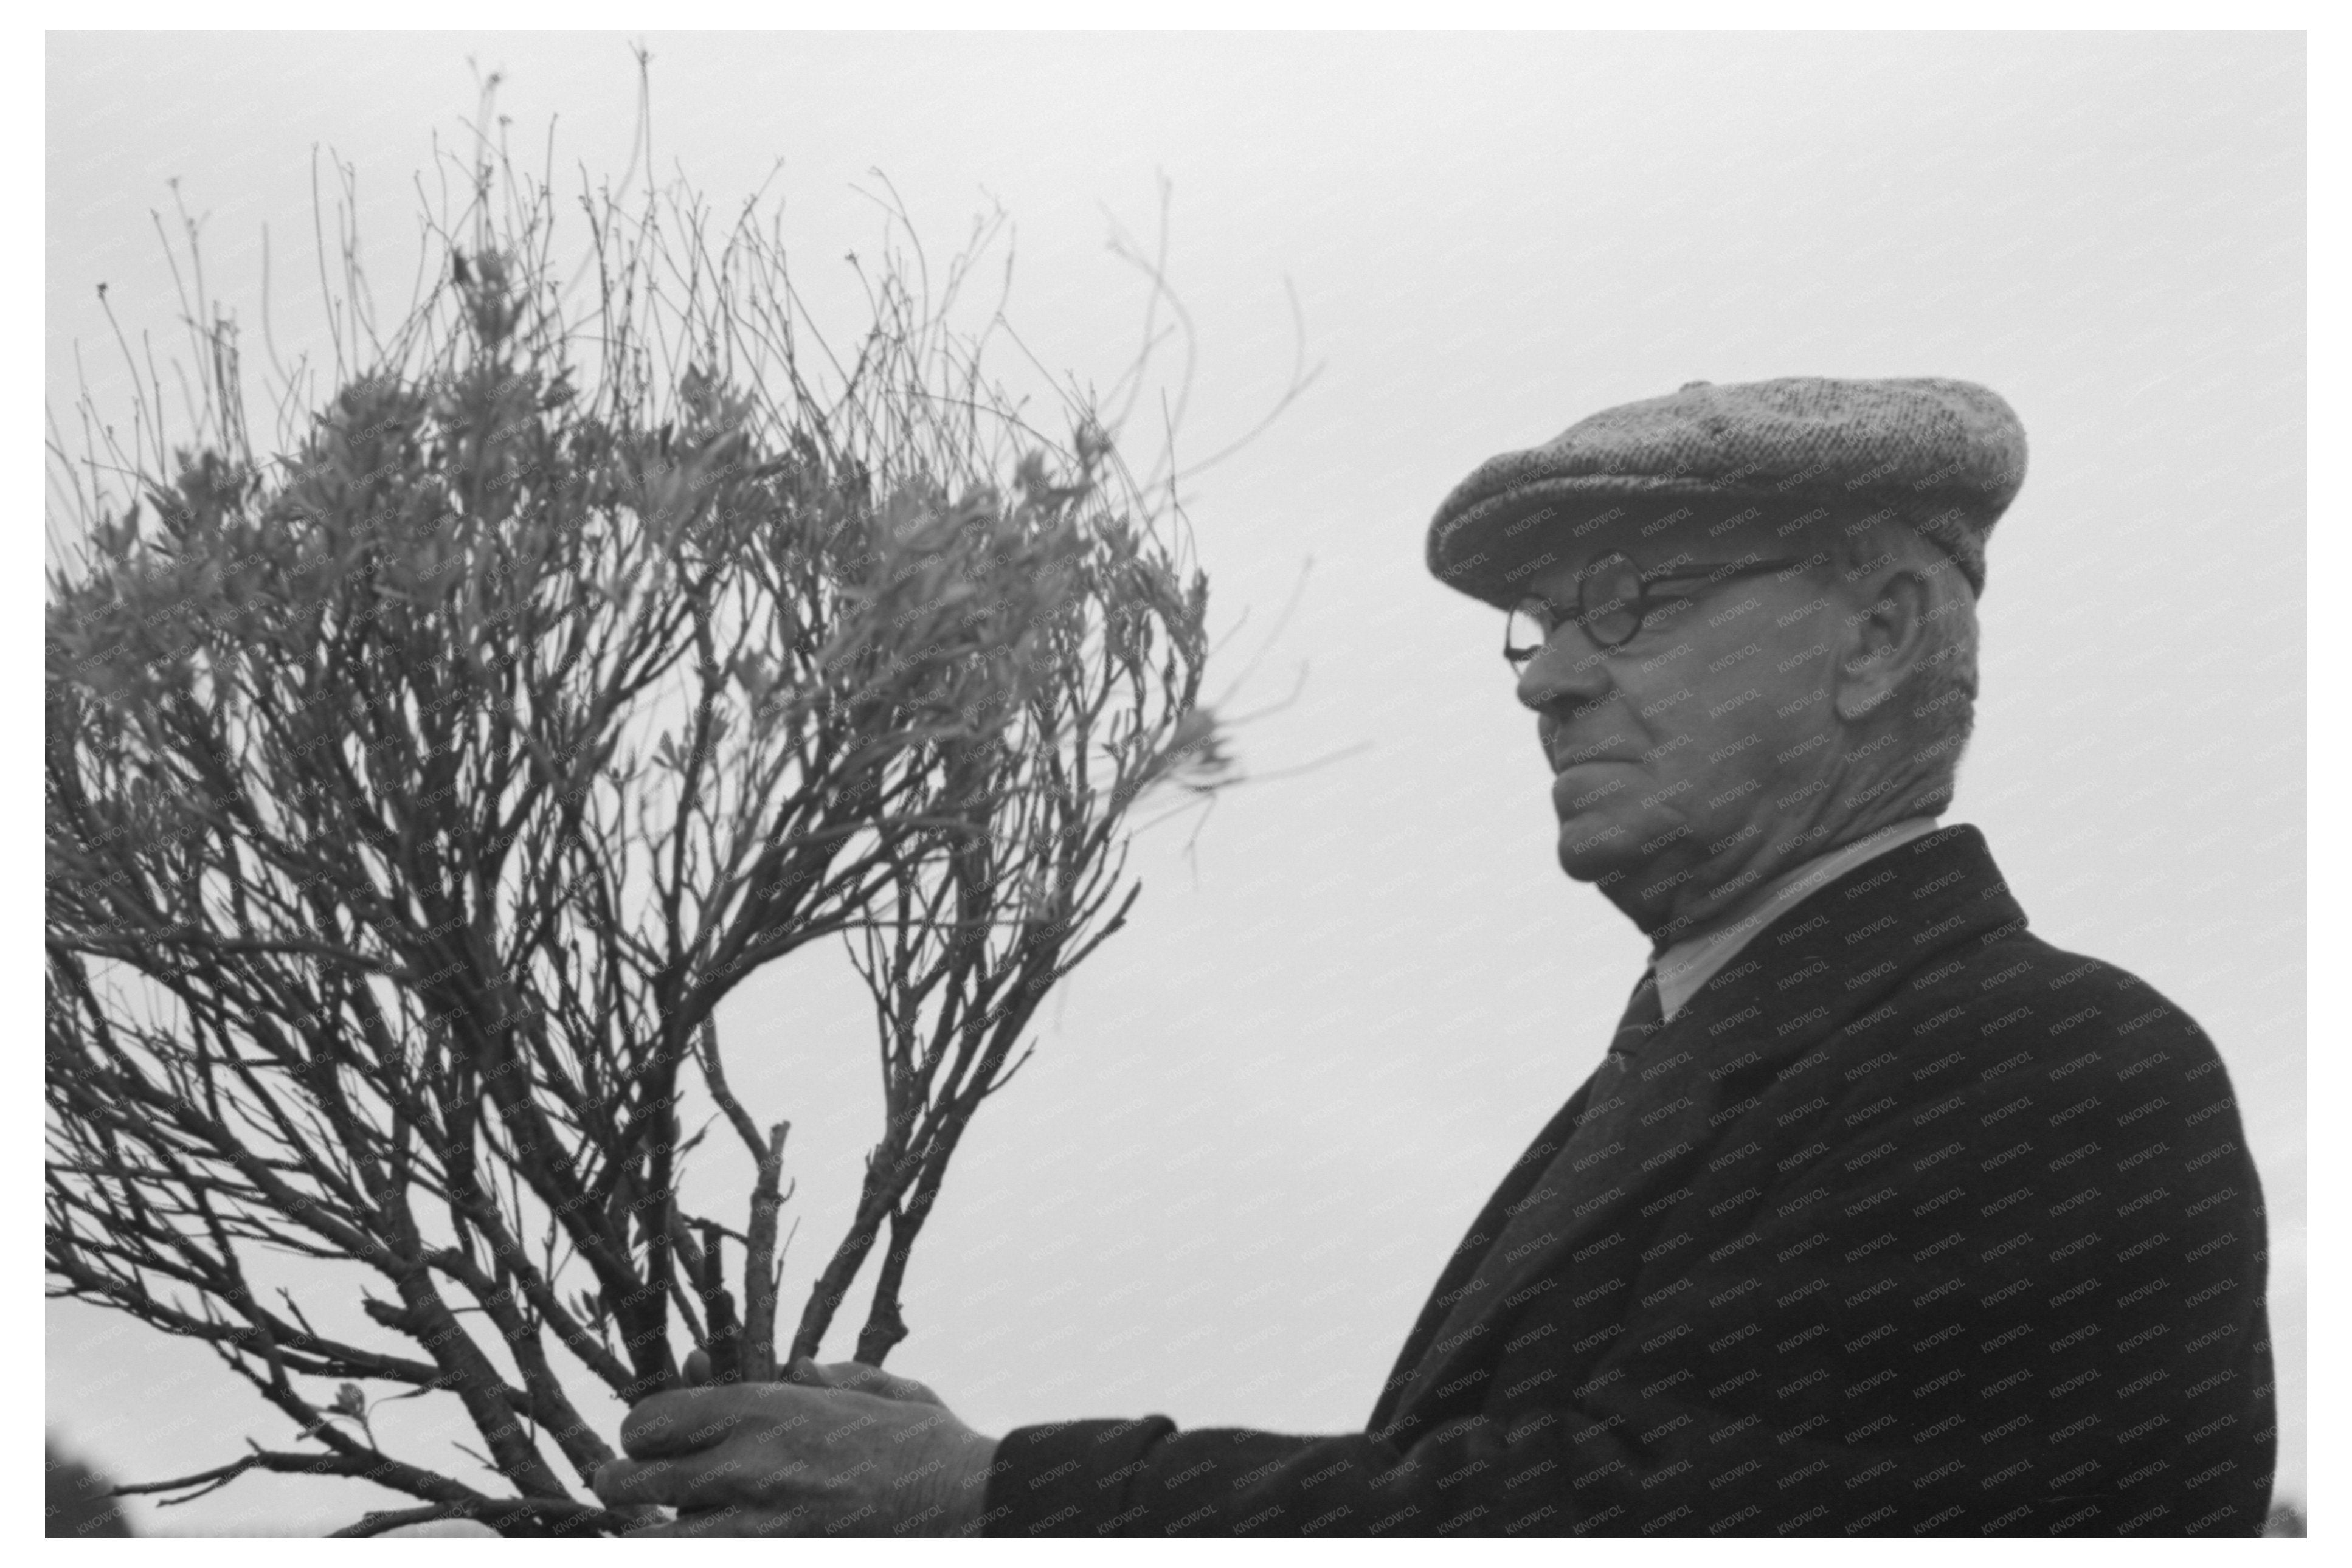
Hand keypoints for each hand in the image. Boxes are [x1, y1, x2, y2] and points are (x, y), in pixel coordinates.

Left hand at [592, 1364, 998, 1536]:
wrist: (969, 1508)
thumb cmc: (930, 1446)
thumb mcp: (883, 1390)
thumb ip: (833, 1377)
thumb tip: (798, 1369)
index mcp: (767, 1409)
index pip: (652, 1421)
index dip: (644, 1433)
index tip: (651, 1440)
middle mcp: (749, 1466)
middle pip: (633, 1482)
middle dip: (623, 1485)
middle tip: (628, 1488)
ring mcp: (758, 1528)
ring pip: (658, 1541)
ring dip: (652, 1534)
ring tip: (655, 1529)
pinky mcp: (776, 1562)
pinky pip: (704, 1562)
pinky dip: (699, 1554)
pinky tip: (706, 1546)